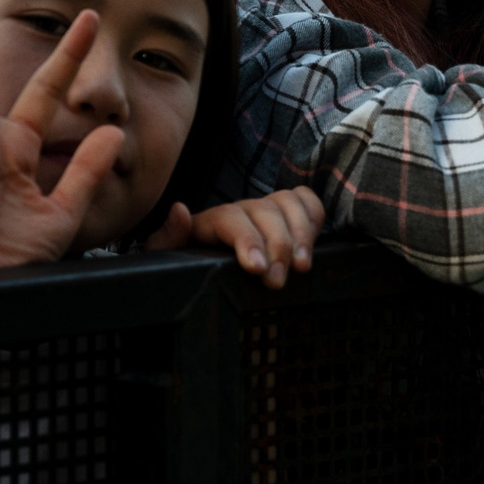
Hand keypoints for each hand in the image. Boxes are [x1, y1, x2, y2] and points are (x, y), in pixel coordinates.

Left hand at [143, 188, 326, 288]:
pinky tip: (312, 246)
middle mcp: (242, 210)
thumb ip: (169, 238)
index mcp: (211, 221)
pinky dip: (314, 217)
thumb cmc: (189, 267)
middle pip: (265, 212)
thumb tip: (180, 210)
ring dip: (301, 234)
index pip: (230, 218)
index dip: (247, 239)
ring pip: (288, 203)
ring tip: (302, 267)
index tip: (257, 268)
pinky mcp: (288, 216)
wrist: (206, 271)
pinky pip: (306, 201)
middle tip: (277, 281)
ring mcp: (267, 210)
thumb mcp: (169, 258)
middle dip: (276, 247)